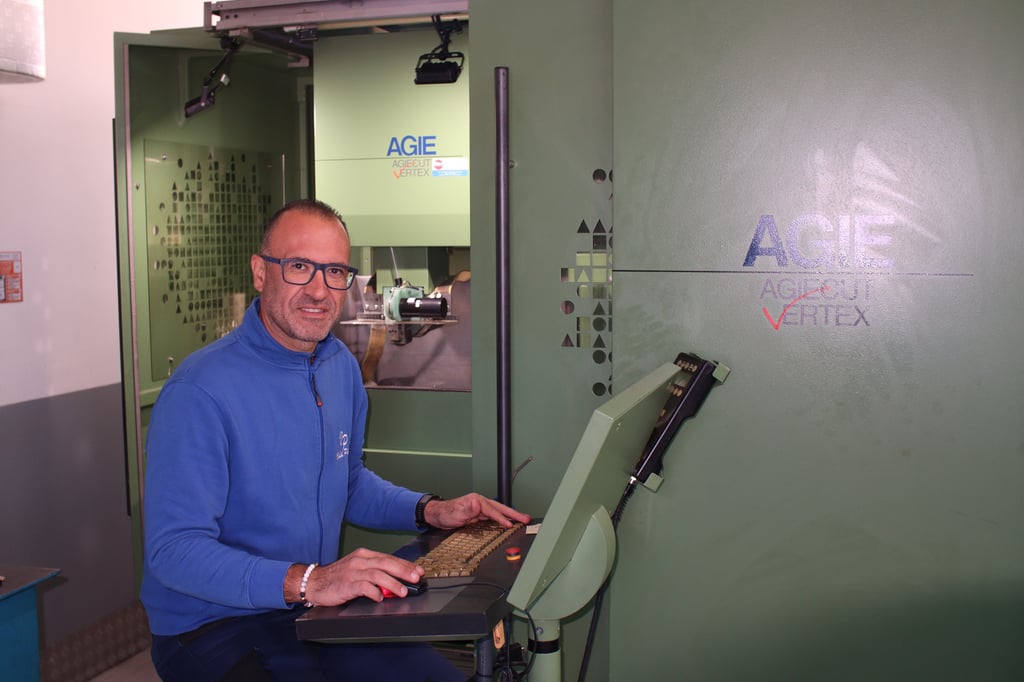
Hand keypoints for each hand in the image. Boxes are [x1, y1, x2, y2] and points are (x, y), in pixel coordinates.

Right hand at [290, 548, 424, 605]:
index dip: (405, 564)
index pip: (389, 558)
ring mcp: (353, 571)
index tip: (418, 571)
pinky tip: (379, 598)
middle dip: (403, 570)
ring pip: (377, 574)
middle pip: (386, 563)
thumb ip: (375, 573)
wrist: (313, 582)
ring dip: (392, 583)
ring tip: (403, 592)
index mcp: (364, 555)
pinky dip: (374, 592)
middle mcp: (360, 560)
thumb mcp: (357, 570)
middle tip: (416, 578)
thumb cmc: (337, 577)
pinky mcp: (346, 584)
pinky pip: (363, 586)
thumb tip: (397, 581)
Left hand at [424, 493, 530, 529]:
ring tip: (522, 520)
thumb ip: (468, 509)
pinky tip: (508, 523)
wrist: (438, 515)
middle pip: (501, 508)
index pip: (493, 510)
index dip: (502, 518)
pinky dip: (503, 519)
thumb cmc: (446, 513)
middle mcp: (480, 503)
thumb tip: (477, 504)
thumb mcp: (456, 512)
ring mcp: (480, 509)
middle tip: (526, 518)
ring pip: (499, 512)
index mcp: (477, 500)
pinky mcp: (479, 515)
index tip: (510, 524)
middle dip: (514, 513)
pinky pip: (494, 517)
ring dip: (511, 516)